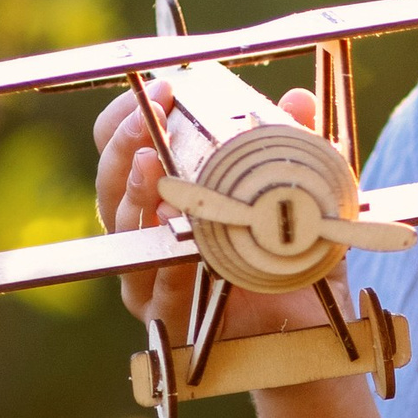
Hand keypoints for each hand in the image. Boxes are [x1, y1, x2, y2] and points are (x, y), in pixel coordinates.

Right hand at [90, 82, 330, 343]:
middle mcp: (144, 233)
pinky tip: (172, 232)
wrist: (307, 328)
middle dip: (125, 144)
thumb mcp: (298, 195)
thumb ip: (295, 149)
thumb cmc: (290, 256)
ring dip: (135, 193)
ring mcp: (147, 276)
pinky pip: (153, 285)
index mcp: (162, 194)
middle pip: (110, 182)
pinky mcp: (164, 315)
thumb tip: (298, 100)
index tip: (161, 89)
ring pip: (124, 229)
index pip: (124, 147)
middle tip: (149, 117)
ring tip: (150, 164)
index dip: (130, 115)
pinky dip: (163, 258)